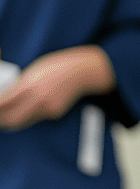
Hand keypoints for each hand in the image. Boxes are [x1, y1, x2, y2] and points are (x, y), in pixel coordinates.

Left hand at [0, 47, 115, 130]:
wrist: (82, 72)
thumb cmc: (56, 67)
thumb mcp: (33, 72)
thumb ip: (19, 86)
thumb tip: (6, 99)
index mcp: (30, 84)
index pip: (4, 102)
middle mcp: (39, 98)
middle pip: (13, 119)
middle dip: (2, 121)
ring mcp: (48, 108)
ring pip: (24, 121)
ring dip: (14, 121)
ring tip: (8, 116)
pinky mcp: (55, 113)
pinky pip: (37, 118)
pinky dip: (30, 115)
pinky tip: (33, 107)